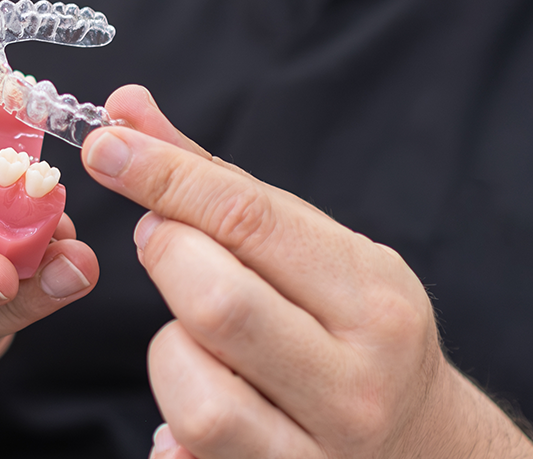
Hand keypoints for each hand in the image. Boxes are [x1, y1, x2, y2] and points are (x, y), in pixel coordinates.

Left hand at [81, 87, 532, 458]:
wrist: (426, 451)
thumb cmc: (355, 330)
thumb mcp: (316, 249)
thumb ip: (217, 182)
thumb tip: (126, 108)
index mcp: (373, 297)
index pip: (250, 220)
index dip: (165, 176)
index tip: (106, 145)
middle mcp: (357, 380)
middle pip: (214, 302)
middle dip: (167, 257)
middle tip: (166, 242)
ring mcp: (321, 453)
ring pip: (195, 391)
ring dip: (170, 349)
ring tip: (197, 334)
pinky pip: (190, 454)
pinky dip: (175, 419)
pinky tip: (201, 395)